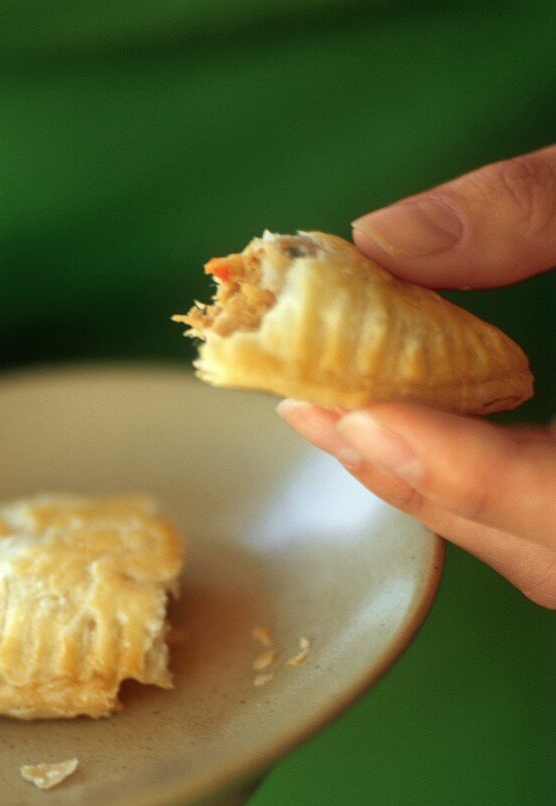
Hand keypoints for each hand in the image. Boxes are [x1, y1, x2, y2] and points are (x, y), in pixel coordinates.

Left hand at [278, 145, 555, 608]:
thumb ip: (539, 208)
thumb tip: (389, 239)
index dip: (462, 474)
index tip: (356, 420)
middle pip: (545, 549)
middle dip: (421, 481)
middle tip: (315, 414)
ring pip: (551, 557)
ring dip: (448, 495)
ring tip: (355, 423)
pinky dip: (495, 494)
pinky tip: (441, 440)